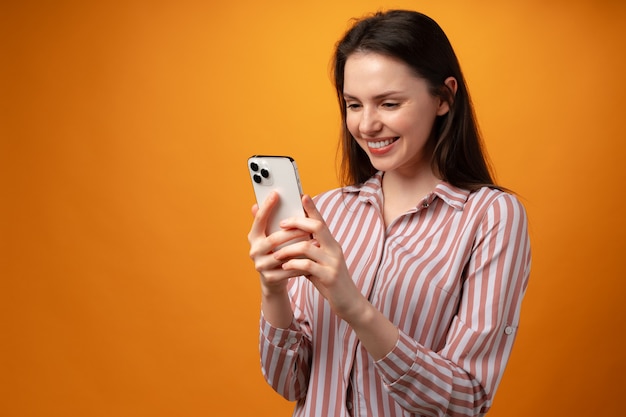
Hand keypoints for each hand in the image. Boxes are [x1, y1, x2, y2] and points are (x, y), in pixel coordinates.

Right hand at [248, 191, 310, 295]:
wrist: (273, 279)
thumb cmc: (275, 251)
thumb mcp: (270, 236)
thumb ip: (269, 221)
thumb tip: (260, 202)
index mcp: (253, 236)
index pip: (259, 219)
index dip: (267, 206)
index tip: (276, 194)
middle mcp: (254, 250)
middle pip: (273, 239)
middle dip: (292, 232)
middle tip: (308, 225)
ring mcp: (260, 265)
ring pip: (282, 255)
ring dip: (300, 248)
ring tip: (314, 242)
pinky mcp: (270, 278)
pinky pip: (288, 269)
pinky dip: (301, 263)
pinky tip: (312, 258)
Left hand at [273, 195, 366, 321]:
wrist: (349, 302)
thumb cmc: (330, 281)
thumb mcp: (319, 263)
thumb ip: (308, 252)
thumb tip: (290, 241)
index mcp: (332, 243)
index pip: (322, 221)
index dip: (312, 208)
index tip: (302, 195)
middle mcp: (334, 249)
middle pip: (317, 226)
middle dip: (297, 222)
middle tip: (281, 224)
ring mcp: (333, 262)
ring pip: (308, 247)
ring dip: (289, 248)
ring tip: (277, 253)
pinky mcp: (330, 277)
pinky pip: (308, 266)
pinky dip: (294, 264)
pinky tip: (286, 266)